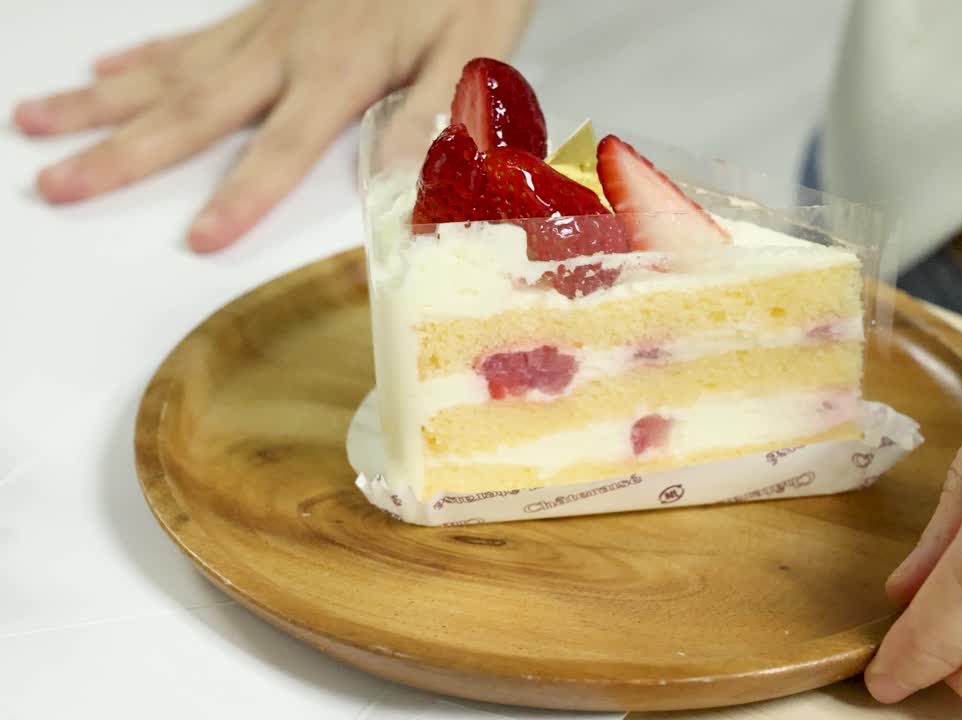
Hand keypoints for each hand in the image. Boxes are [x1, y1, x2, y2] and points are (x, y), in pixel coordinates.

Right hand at [13, 0, 533, 252]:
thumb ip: (438, 111)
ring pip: (172, 70)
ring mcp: (268, 25)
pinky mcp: (266, 9)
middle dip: (123, 153)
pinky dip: (144, 57)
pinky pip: (192, 37)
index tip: (198, 237)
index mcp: (341, 68)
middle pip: (194, 110)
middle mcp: (288, 47)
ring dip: (103, 102)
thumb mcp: (477, 50)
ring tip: (36, 123)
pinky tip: (105, 71)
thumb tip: (397, 177)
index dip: (243, 195)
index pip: (283, 146)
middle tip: (56, 184)